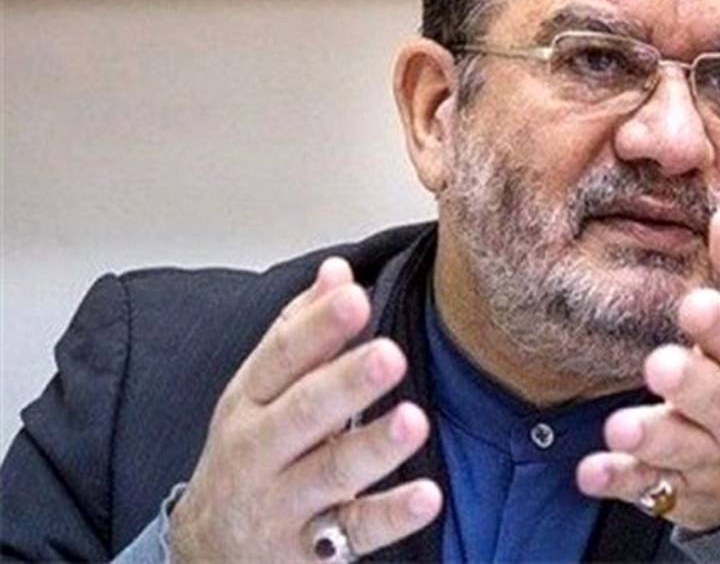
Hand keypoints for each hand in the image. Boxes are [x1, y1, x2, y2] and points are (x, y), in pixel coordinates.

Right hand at [169, 258, 442, 561]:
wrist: (206, 552)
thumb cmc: (249, 455)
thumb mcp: (261, 391)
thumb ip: (301, 330)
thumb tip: (338, 269)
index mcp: (250, 400)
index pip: (282, 356)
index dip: (318, 326)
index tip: (354, 296)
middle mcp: (260, 450)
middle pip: (304, 411)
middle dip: (347, 382)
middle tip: (390, 354)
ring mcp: (282, 502)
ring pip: (331, 472)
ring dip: (374, 446)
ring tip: (414, 420)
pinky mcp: (308, 551)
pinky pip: (354, 533)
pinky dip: (390, 515)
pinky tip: (428, 496)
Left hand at [577, 208, 719, 530]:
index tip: (695, 306)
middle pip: (718, 398)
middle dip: (690, 383)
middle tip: (661, 366)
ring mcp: (713, 454)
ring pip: (682, 447)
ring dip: (651, 436)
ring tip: (621, 425)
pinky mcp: (685, 489)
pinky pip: (650, 488)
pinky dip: (620, 481)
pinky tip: (591, 472)